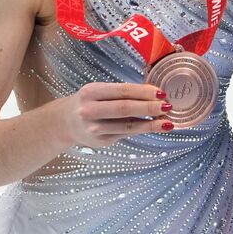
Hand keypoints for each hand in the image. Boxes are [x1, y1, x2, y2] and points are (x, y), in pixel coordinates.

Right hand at [59, 82, 173, 146]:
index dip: (144, 92)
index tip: (162, 92)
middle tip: (168, 106)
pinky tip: (154, 127)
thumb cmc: (89, 102)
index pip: (123, 91)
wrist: (65, 123)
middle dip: (149, 108)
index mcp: (92, 92)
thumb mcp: (100, 92)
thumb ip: (122, 93)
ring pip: (127, 126)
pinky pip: (126, 134)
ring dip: (150, 124)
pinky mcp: (101, 142)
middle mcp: (90, 110)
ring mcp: (95, 129)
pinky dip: (142, 130)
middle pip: (125, 108)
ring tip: (167, 122)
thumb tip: (155, 94)